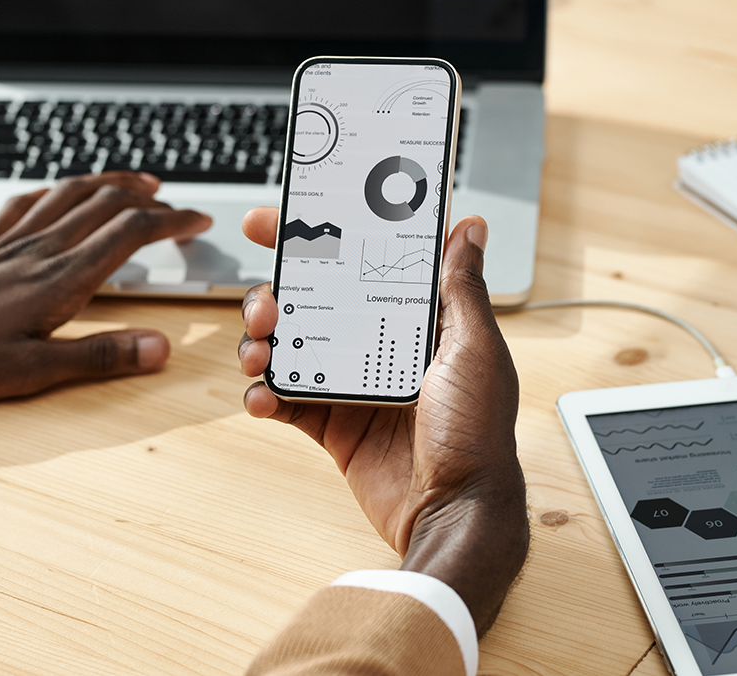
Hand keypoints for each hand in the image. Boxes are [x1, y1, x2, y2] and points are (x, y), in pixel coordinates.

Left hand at [0, 172, 211, 406]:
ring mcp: (9, 242)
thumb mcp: (31, 373)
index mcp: (59, 280)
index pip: (129, 233)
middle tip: (178, 205)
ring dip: (109, 182)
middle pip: (106, 203)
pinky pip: (26, 200)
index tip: (198, 222)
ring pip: (70, 193)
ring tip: (136, 182)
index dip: (171, 222)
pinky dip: (56, 189)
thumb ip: (99, 357)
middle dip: (150, 199)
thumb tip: (160, 348)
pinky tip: (59, 192)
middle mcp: (38, 250)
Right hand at [238, 206, 527, 634]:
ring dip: (262, 344)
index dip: (321, 241)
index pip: (361, 266)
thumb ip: (461, 288)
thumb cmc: (477, 434)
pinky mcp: (332, 425)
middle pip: (312, 304)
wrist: (455, 512)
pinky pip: (286, 401)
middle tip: (265, 305)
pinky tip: (262, 398)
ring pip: (290, 349)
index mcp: (413, 323)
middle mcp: (378, 348)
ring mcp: (352, 387)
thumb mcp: (474, 350)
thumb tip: (469, 228)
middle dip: (275, 296)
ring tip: (258, 353)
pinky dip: (265, 397)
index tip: (280, 222)